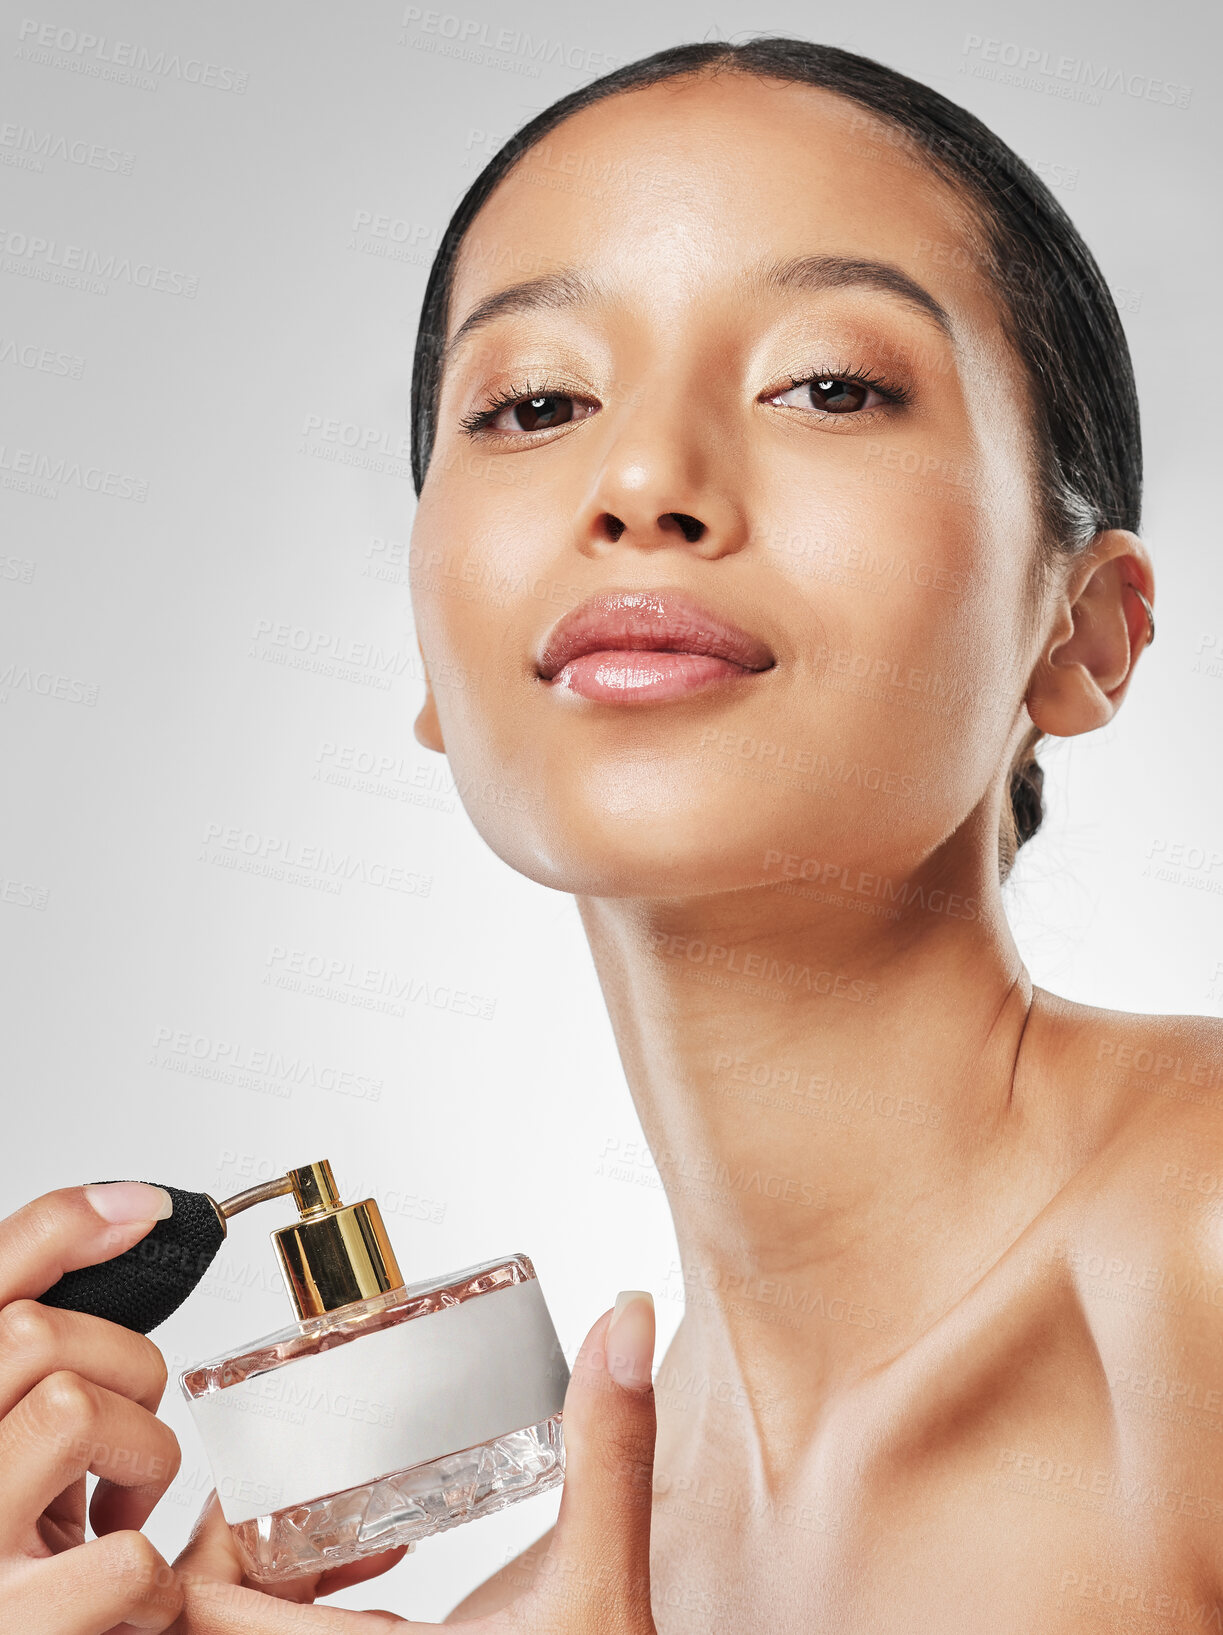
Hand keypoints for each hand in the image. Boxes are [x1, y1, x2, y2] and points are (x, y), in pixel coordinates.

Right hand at [0, 1181, 185, 1632]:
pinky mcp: (14, 1628)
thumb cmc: (15, 1556)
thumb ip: (46, 1344)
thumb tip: (130, 1209)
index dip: (61, 1225)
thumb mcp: (21, 1442)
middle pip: (32, 1332)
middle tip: (127, 1431)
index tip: (140, 1209)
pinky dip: (155, 1577)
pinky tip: (131, 1596)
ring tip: (123, 1508)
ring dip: (140, 1457)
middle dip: (124, 1368)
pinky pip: (121, 1556)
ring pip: (71, 1409)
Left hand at [171, 1292, 658, 1631]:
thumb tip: (621, 1323)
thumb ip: (607, 1456)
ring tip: (337, 1500)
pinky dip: (318, 1604)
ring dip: (281, 1569)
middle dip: (247, 1537)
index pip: (202, 1614)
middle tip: (297, 1464)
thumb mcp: (602, 1594)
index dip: (205, 1536)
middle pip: (214, 1620)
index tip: (257, 1468)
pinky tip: (387, 1558)